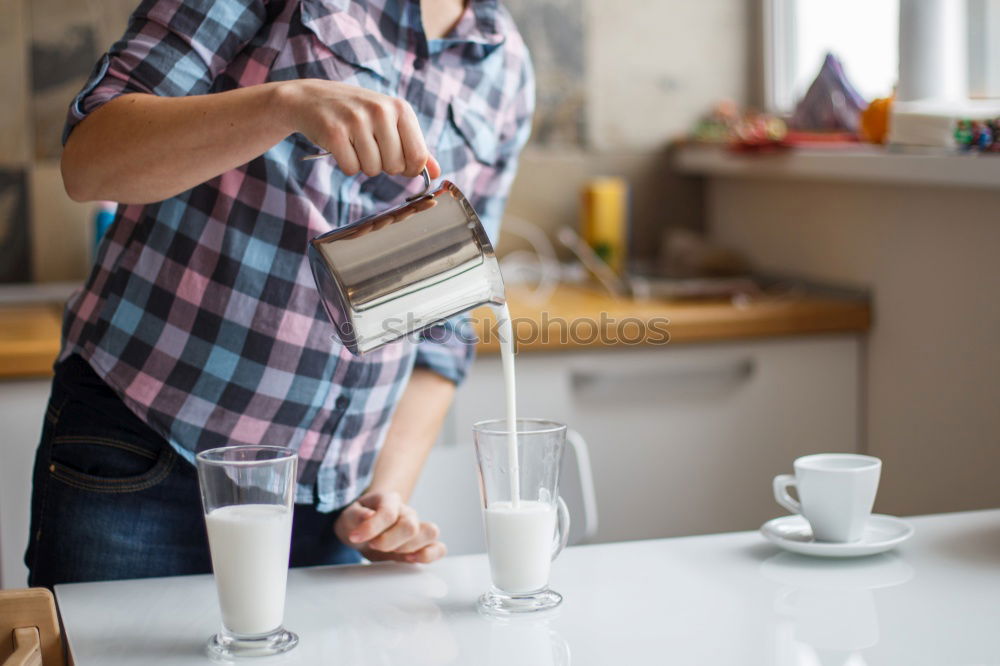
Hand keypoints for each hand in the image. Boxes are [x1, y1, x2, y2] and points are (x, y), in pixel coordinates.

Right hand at [278, 79, 440, 178]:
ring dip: (363, 165)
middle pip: (395, 167)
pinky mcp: (335, 133)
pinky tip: (340, 145)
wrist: (311, 98)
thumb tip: (437, 172)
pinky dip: (346, 164)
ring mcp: (357, 121)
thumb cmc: (357, 113)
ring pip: (372, 170)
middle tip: (369, 146)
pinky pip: (351, 168)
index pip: (418, 156)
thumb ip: (414, 146)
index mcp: (400, 108)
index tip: (398, 162)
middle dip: (382, 165)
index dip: (409, 168)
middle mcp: (381, 111)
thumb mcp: (389, 121)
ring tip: (354, 143)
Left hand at [333, 491, 446, 562]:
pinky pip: (439, 548)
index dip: (372, 527)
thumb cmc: (358, 522)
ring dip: (410, 548)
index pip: (388, 512)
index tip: (355, 536)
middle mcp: (407, 512)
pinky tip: (412, 560)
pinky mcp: (422, 545)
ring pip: (430, 533)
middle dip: (389, 541)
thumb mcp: (348, 516)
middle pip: (410, 525)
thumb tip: (368, 516)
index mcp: (389, 500)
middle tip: (373, 545)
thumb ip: (356, 515)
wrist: (364, 529)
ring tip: (393, 554)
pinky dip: (430, 555)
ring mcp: (417, 528)